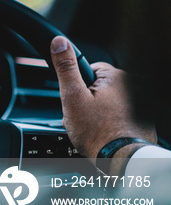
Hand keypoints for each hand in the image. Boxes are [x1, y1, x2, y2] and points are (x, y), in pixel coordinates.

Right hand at [50, 36, 156, 161]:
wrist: (122, 161)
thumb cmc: (98, 134)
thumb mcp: (72, 97)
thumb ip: (66, 68)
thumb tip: (59, 43)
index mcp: (116, 77)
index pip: (89, 71)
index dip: (78, 88)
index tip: (77, 102)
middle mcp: (134, 87)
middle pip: (100, 88)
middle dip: (89, 102)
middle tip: (83, 119)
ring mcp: (142, 104)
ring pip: (110, 103)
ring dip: (101, 113)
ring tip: (95, 130)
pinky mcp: (145, 119)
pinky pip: (122, 115)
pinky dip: (114, 123)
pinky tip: (107, 134)